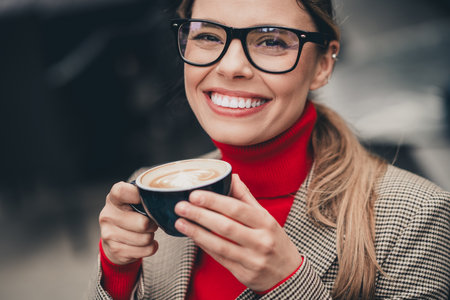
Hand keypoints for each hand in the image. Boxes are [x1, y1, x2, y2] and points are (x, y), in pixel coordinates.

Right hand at [99, 181, 158, 264]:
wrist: (111, 238)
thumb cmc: (128, 215)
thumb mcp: (131, 201)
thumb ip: (143, 196)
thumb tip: (163, 196)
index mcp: (113, 199)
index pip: (121, 192)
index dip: (136, 195)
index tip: (144, 200)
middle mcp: (108, 215)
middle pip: (142, 223)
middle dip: (152, 224)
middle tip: (151, 223)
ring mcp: (109, 234)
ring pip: (145, 238)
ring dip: (151, 236)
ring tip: (145, 233)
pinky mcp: (115, 250)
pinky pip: (145, 250)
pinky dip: (150, 247)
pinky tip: (144, 243)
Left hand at [174, 174, 301, 291]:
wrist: (289, 274)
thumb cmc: (275, 241)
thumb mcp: (267, 217)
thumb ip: (246, 198)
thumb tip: (232, 176)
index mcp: (266, 222)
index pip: (237, 209)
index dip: (214, 201)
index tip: (195, 195)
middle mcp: (261, 241)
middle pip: (225, 226)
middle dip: (200, 215)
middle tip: (181, 206)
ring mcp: (252, 260)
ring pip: (219, 245)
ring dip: (196, 232)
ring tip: (180, 222)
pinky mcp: (244, 274)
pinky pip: (220, 258)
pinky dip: (205, 246)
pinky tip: (193, 236)